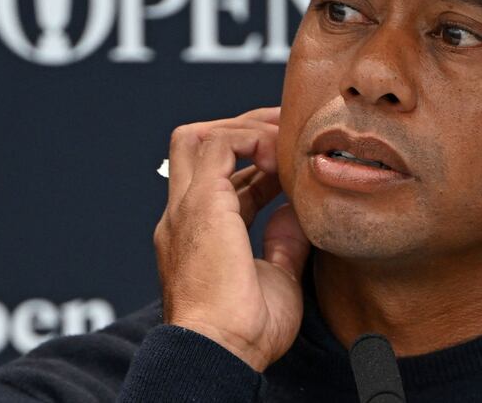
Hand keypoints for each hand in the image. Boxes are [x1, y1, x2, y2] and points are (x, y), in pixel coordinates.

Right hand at [153, 107, 311, 371]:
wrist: (220, 352)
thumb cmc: (245, 331)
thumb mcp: (276, 278)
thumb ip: (283, 242)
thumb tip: (297, 213)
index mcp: (196, 235)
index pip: (220, 181)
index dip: (254, 164)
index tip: (289, 163)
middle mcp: (183, 216)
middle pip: (194, 146)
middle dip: (241, 130)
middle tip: (283, 131)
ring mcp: (186, 207)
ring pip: (198, 137)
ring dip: (244, 128)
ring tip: (283, 134)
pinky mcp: (201, 202)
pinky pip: (219, 145)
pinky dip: (250, 139)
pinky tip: (279, 154)